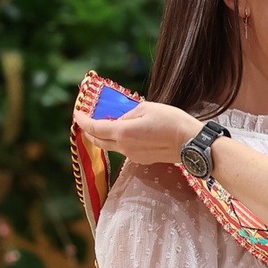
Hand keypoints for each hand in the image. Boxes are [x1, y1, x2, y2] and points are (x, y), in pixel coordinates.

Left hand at [74, 101, 203, 166]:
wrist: (190, 143)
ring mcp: (133, 155)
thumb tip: (119, 119)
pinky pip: (124, 149)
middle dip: (89, 130)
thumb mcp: (146, 108)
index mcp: (123, 132)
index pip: (94, 128)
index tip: (77, 113)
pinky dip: (119, 140)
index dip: (82, 120)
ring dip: (105, 135)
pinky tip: (127, 132)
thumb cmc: (171, 121)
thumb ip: (127, 113)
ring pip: (111, 146)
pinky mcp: (142, 160)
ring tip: (107, 122)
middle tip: (87, 119)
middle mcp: (125, 147)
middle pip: (98, 141)